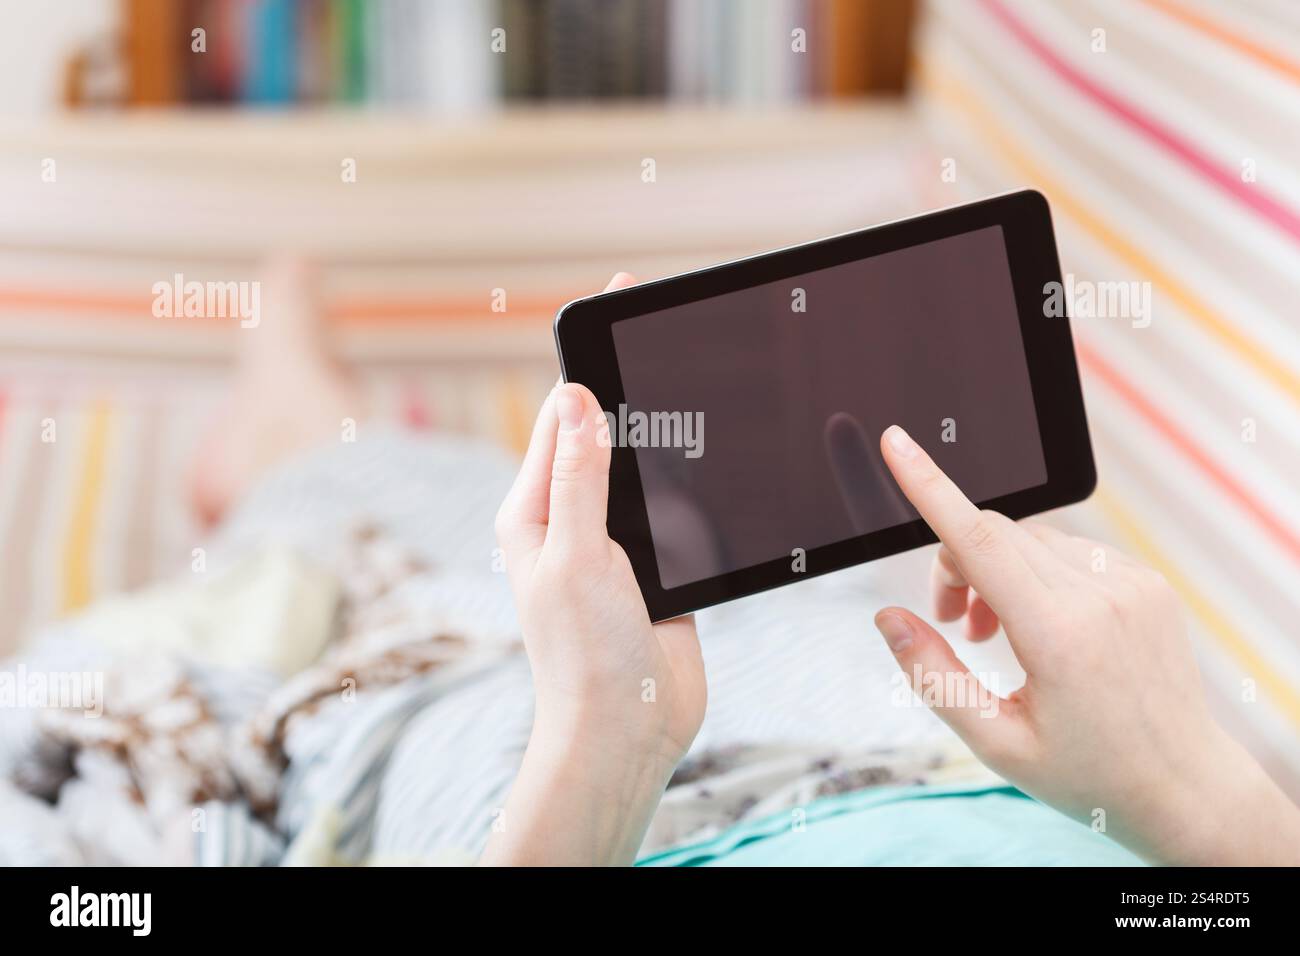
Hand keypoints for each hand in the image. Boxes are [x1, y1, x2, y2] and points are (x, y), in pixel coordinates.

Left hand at [481, 273, 705, 865]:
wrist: (625, 732)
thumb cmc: (583, 655)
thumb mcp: (577, 556)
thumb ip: (582, 477)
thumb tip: (582, 396)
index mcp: (534, 509)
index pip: (564, 412)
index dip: (593, 353)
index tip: (623, 297)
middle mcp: (570, 519)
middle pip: (604, 430)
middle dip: (632, 381)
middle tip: (669, 325)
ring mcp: (614, 543)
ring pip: (644, 466)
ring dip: (667, 431)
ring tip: (693, 377)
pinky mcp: (656, 567)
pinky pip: (675, 509)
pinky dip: (691, 482)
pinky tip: (714, 457)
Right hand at [873, 425, 1299, 864]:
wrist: (1184, 786)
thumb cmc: (1088, 774)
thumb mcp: (993, 742)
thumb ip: (932, 674)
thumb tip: (888, 618)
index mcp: (1059, 636)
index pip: (979, 539)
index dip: (929, 487)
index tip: (899, 443)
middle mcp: (1100, 597)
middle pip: (994, 535)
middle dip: (954, 564)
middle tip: (953, 622)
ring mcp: (1130, 583)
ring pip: (1029, 539)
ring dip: (995, 568)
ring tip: (997, 633)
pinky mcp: (1146, 581)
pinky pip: (1067, 551)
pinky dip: (1036, 573)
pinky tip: (1042, 625)